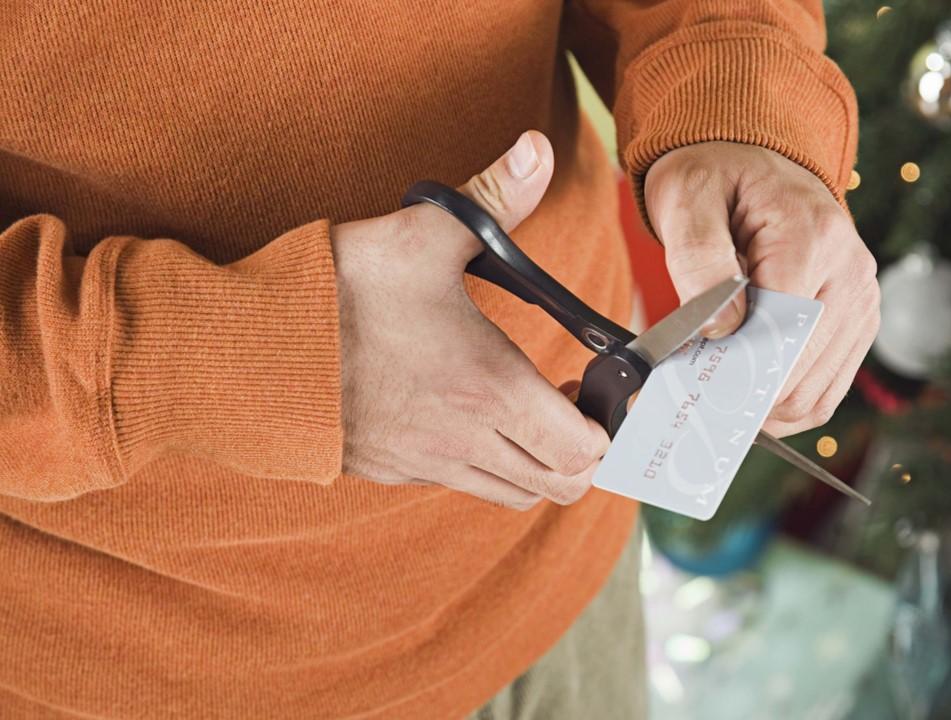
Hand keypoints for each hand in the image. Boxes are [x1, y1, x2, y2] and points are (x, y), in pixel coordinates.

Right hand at [332, 131, 608, 509]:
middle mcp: (465, 440)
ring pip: (513, 495)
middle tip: (567, 403)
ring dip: (535, 463)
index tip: (592, 387)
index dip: (604, 425)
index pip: (584, 450)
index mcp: (490, 389)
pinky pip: (460, 486)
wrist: (243, 348)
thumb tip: (537, 149)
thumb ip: (494, 195)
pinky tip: (465, 416)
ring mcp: (426, 463)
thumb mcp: (424, 235)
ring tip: (522, 411)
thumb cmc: (336, 294)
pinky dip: (485, 466)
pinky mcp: (390, 470)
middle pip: (560, 486)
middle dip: (580, 452)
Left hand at [645, 142, 879, 436]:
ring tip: (717, 395)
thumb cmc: (716, 176)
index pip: (781, 331)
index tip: (693, 386)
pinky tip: (748, 397)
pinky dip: (786, 404)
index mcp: (813, 236)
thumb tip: (722, 331)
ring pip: (815, 393)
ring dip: (764, 406)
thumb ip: (699, 261)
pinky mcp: (858, 322)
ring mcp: (861, 300)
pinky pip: (826, 389)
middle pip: (800, 370)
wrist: (753, 159)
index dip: (736, 368)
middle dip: (744, 392)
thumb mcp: (688, 199)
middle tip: (695, 397)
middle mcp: (851, 272)